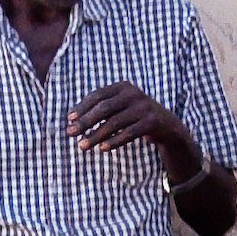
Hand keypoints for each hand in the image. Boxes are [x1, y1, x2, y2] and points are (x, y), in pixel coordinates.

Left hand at [67, 81, 198, 177]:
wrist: (167, 126)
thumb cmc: (135, 117)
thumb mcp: (120, 108)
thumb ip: (100, 110)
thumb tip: (72, 120)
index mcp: (123, 86)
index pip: (97, 95)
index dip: (82, 107)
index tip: (69, 120)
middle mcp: (133, 93)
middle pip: (104, 108)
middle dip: (85, 122)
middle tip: (70, 134)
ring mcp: (144, 107)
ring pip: (115, 122)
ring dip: (96, 135)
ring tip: (82, 146)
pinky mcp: (152, 121)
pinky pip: (129, 133)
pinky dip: (114, 141)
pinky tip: (103, 149)